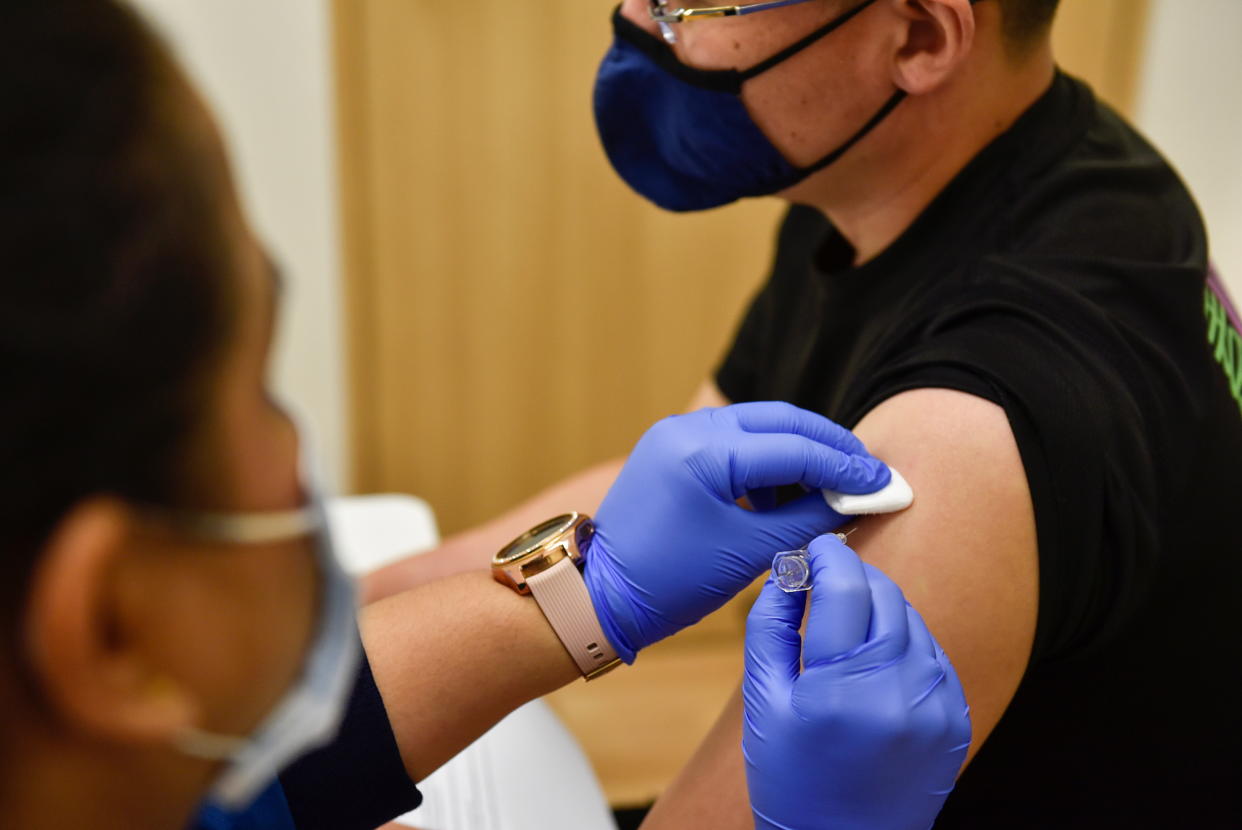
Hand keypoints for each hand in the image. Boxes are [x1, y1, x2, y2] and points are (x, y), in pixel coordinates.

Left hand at [584, 402, 889, 660]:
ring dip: (799, 452)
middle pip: (783, 420)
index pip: (797, 448)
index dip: (847, 468)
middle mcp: (688, 428)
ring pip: (760, 425)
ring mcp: (676, 432)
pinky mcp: (671, 445)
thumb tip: (857, 501)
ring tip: (830, 492)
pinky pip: (734, 439)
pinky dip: (767, 460)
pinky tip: (787, 495)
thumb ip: (810, 520)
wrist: (599, 594)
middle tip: (870, 474)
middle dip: (830, 447)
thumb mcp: (750, 553)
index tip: (886, 484)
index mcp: (704, 452)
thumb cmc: (670, 582)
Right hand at [742, 534, 970, 829]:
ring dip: (879, 608)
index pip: (846, 588)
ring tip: (847, 626)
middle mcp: (898, 693)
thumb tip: (788, 571)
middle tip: (826, 576)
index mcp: (842, 689)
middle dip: (853, 576)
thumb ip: (770, 626)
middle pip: (884, 596)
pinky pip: (932, 654)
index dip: (829, 556)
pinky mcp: (954, 718)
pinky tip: (876, 660)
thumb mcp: (765, 703)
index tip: (815, 548)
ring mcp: (935, 706)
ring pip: (912, 620)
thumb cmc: (791, 779)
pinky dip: (904, 642)